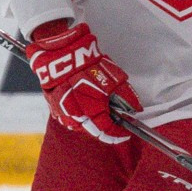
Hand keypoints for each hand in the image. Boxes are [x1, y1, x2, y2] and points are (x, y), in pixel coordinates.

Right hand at [27, 20, 139, 144]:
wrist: (63, 57)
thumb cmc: (90, 67)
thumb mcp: (115, 79)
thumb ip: (127, 97)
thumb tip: (136, 109)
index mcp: (92, 108)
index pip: (107, 129)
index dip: (118, 133)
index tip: (125, 132)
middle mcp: (77, 115)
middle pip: (94, 132)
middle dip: (107, 131)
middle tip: (115, 127)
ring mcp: (64, 113)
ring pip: (82, 127)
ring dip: (93, 125)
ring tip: (102, 116)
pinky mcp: (55, 108)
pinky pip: (70, 120)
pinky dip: (81, 118)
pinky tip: (87, 110)